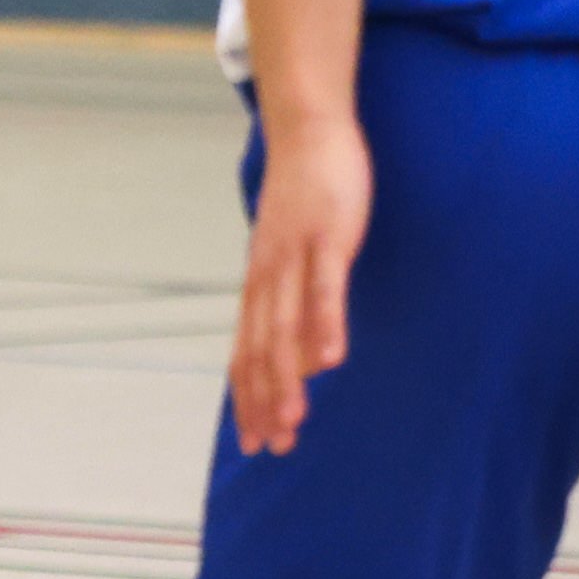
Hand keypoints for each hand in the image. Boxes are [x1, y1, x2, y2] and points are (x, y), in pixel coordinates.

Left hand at [232, 110, 369, 454]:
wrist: (306, 131)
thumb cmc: (305, 198)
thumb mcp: (297, 257)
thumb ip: (298, 304)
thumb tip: (310, 360)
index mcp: (260, 282)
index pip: (245, 351)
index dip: (249, 398)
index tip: (255, 441)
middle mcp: (268, 274)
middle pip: (259, 349)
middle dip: (265, 402)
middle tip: (273, 447)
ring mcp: (295, 256)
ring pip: (284, 327)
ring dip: (288, 377)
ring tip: (295, 419)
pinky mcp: (327, 237)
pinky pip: (325, 287)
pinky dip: (325, 324)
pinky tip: (333, 359)